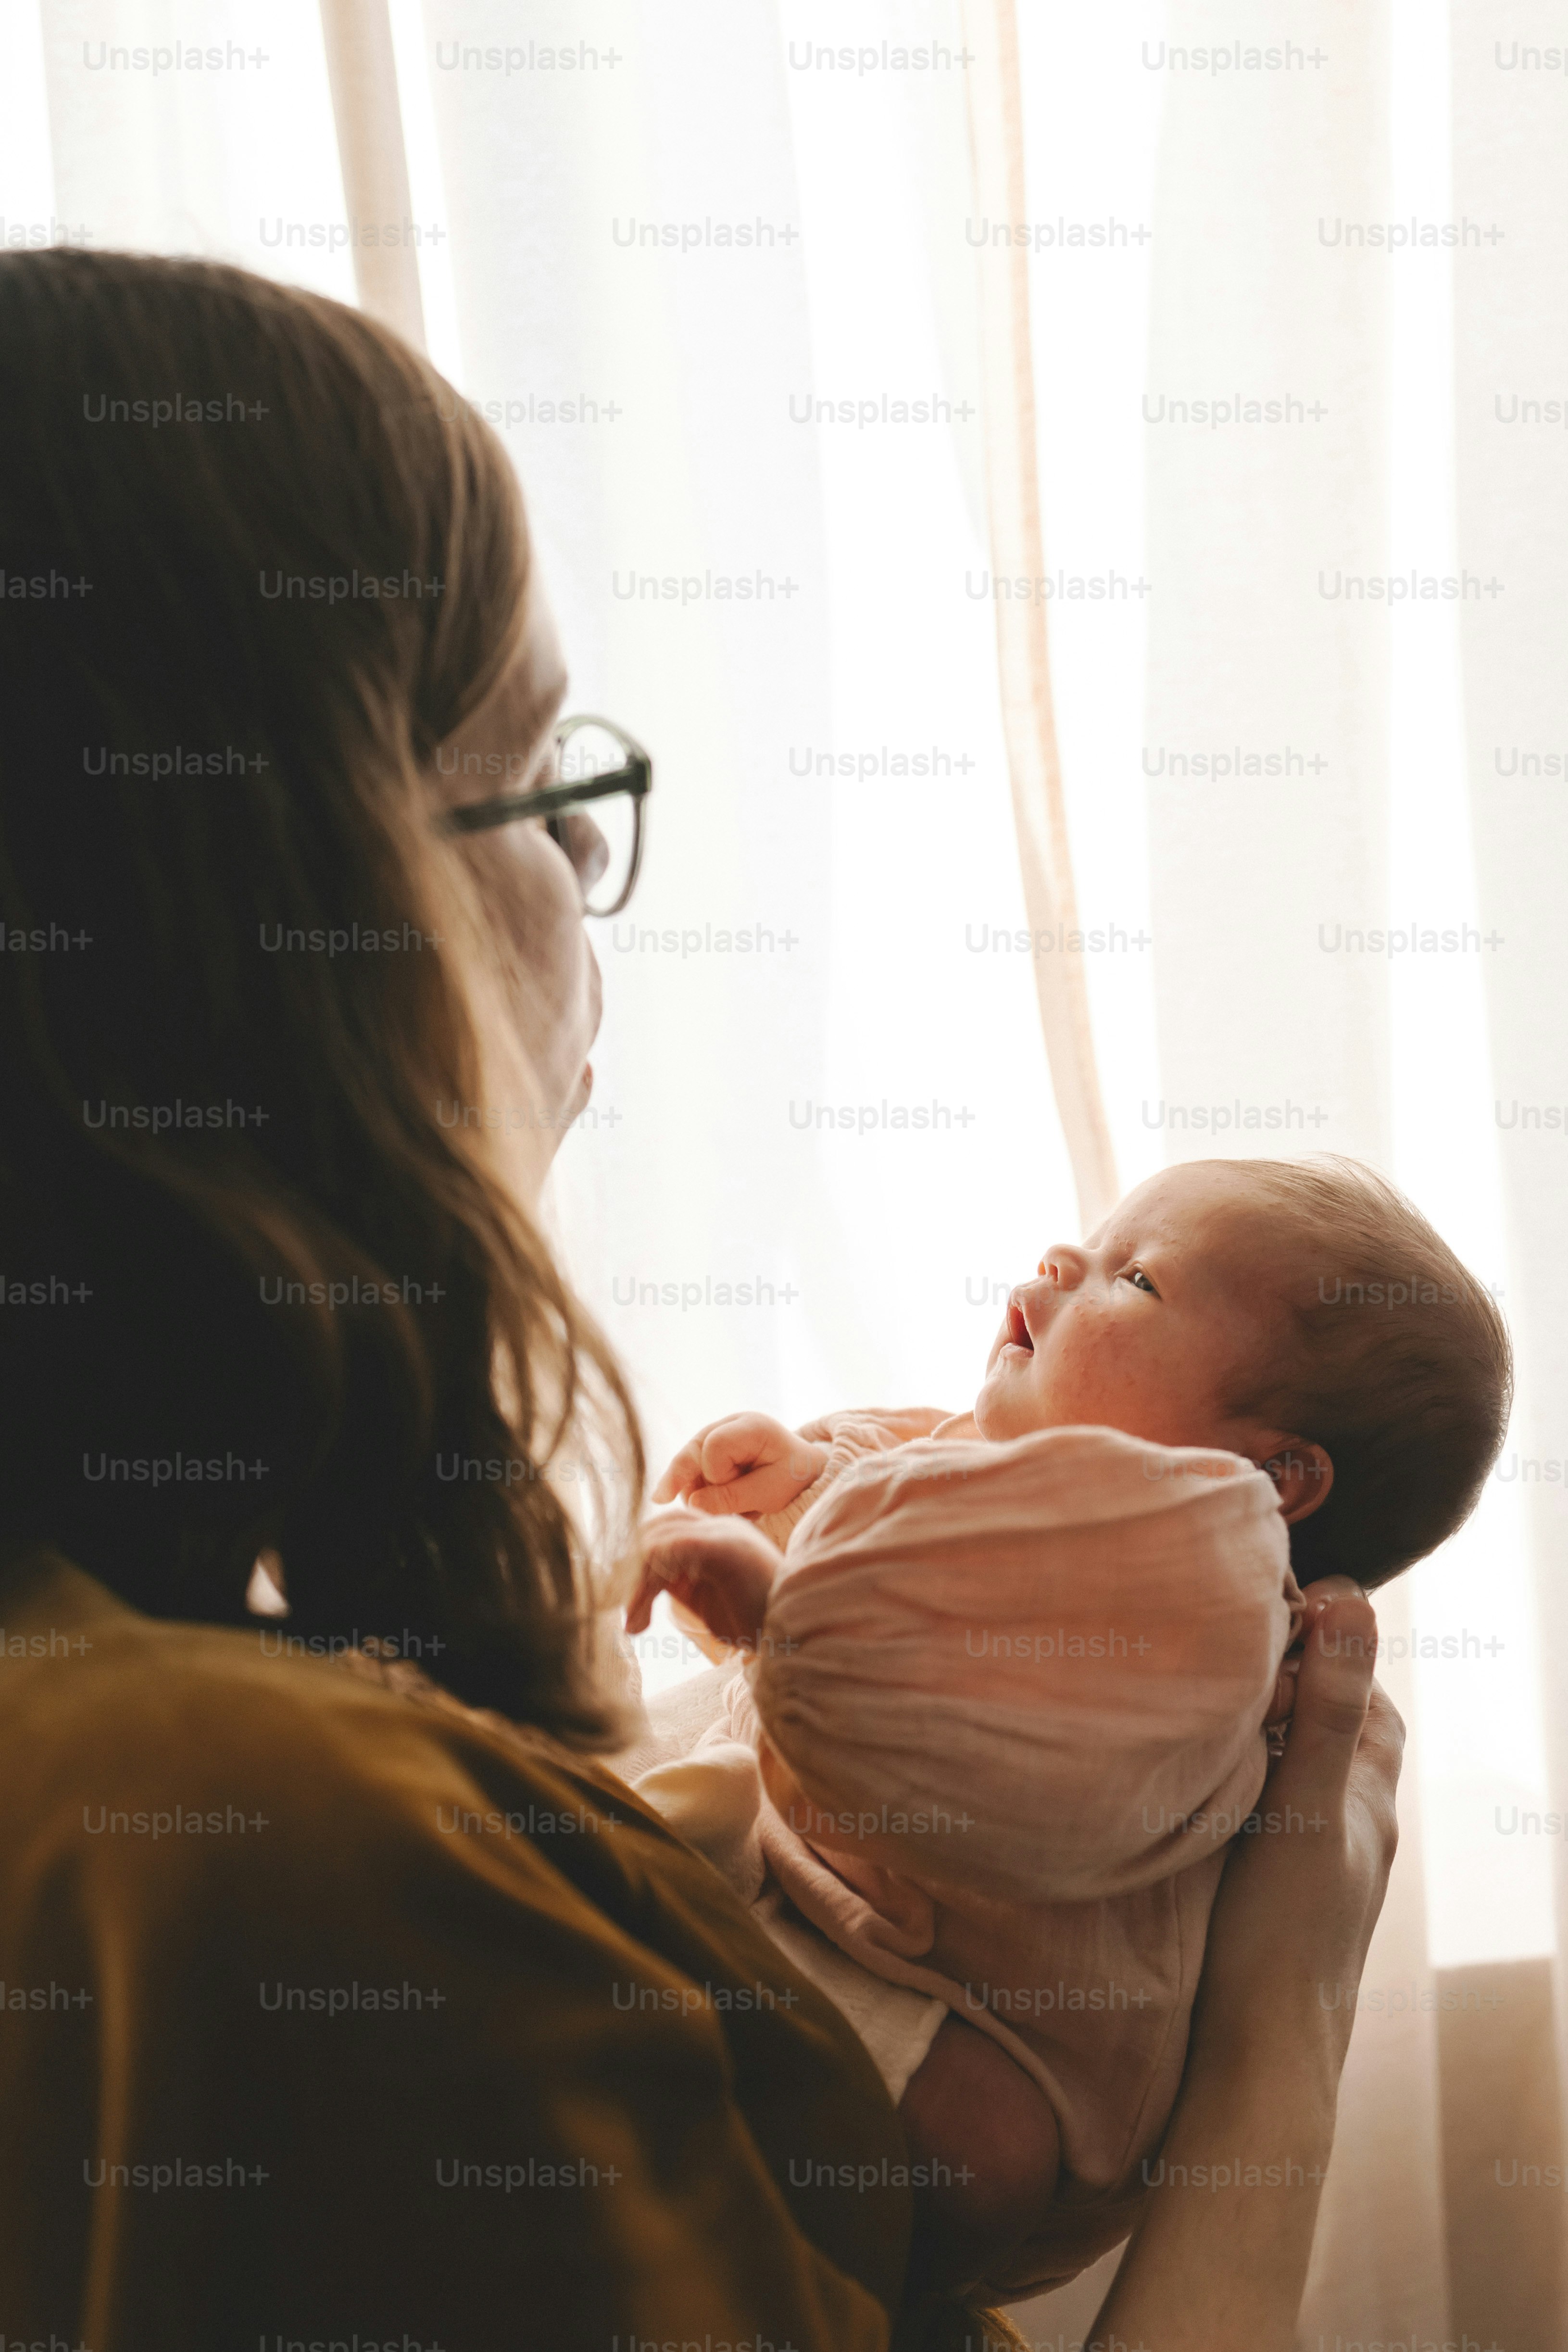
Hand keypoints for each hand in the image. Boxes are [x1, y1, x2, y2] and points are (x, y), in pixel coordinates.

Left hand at [624, 1509, 781, 1650]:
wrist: (801, 1635)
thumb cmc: (759, 1623)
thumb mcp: (707, 1602)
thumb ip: (680, 1584)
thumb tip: (640, 1580)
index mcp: (720, 1535)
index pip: (665, 1529)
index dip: (638, 1562)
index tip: (628, 1604)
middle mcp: (720, 1526)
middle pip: (654, 1529)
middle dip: (630, 1571)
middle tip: (627, 1617)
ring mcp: (723, 1532)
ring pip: (656, 1542)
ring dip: (634, 1586)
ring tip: (634, 1626)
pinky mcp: (722, 1547)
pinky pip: (668, 1552)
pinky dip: (646, 1586)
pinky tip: (643, 1618)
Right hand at [652, 1413, 828, 1518]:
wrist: (802, 1473)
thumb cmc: (792, 1480)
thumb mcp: (770, 1493)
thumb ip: (732, 1497)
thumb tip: (692, 1503)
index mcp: (752, 1426)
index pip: (714, 1446)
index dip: (718, 1475)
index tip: (743, 1492)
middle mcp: (729, 1423)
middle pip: (691, 1452)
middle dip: (697, 1485)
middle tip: (721, 1505)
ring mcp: (716, 1434)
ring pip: (685, 1464)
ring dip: (698, 1491)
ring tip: (730, 1503)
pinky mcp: (708, 1448)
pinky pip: (688, 1472)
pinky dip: (699, 1490)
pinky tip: (717, 1500)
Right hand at [1192, 1574, 1401, 2073]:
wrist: (1256, 2056)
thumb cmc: (1282, 1933)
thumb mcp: (1304, 1803)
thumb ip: (1325, 1705)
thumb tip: (1349, 1601)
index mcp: (1370, 1798)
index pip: (1365, 1694)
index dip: (1326, 1648)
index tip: (1265, 1617)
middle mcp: (1349, 1826)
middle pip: (1327, 1727)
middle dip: (1285, 1684)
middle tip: (1222, 1652)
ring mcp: (1309, 1861)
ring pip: (1288, 1769)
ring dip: (1254, 1732)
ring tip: (1199, 1704)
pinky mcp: (1269, 1888)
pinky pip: (1258, 1809)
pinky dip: (1232, 1777)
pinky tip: (1189, 1777)